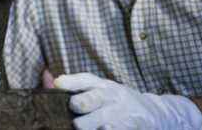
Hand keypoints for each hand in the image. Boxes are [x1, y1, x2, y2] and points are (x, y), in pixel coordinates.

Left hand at [54, 73, 201, 129]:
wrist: (154, 114)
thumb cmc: (116, 101)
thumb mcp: (99, 88)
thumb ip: (75, 85)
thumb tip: (47, 77)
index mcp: (102, 85)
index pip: (85, 80)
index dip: (71, 81)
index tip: (58, 84)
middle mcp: (112, 97)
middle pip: (90, 99)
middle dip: (79, 106)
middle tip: (73, 115)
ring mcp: (122, 113)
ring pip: (100, 120)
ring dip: (89, 125)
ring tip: (82, 126)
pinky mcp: (132, 126)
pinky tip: (103, 129)